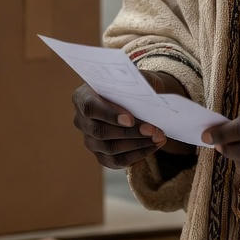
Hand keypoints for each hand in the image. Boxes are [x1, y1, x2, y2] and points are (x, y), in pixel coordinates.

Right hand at [72, 69, 192, 168]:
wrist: (131, 97)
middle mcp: (81, 121)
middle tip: (153, 130)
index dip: (109, 115)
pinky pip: (117, 161)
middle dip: (130, 132)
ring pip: (110, 148)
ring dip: (137, 144)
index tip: (130, 119)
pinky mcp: (101, 155)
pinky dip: (138, 154)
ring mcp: (89, 141)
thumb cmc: (130, 84)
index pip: (90, 108)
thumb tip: (149, 95)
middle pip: (100, 131)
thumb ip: (135, 83)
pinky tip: (154, 145)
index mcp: (82, 97)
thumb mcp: (132, 78)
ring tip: (159, 137)